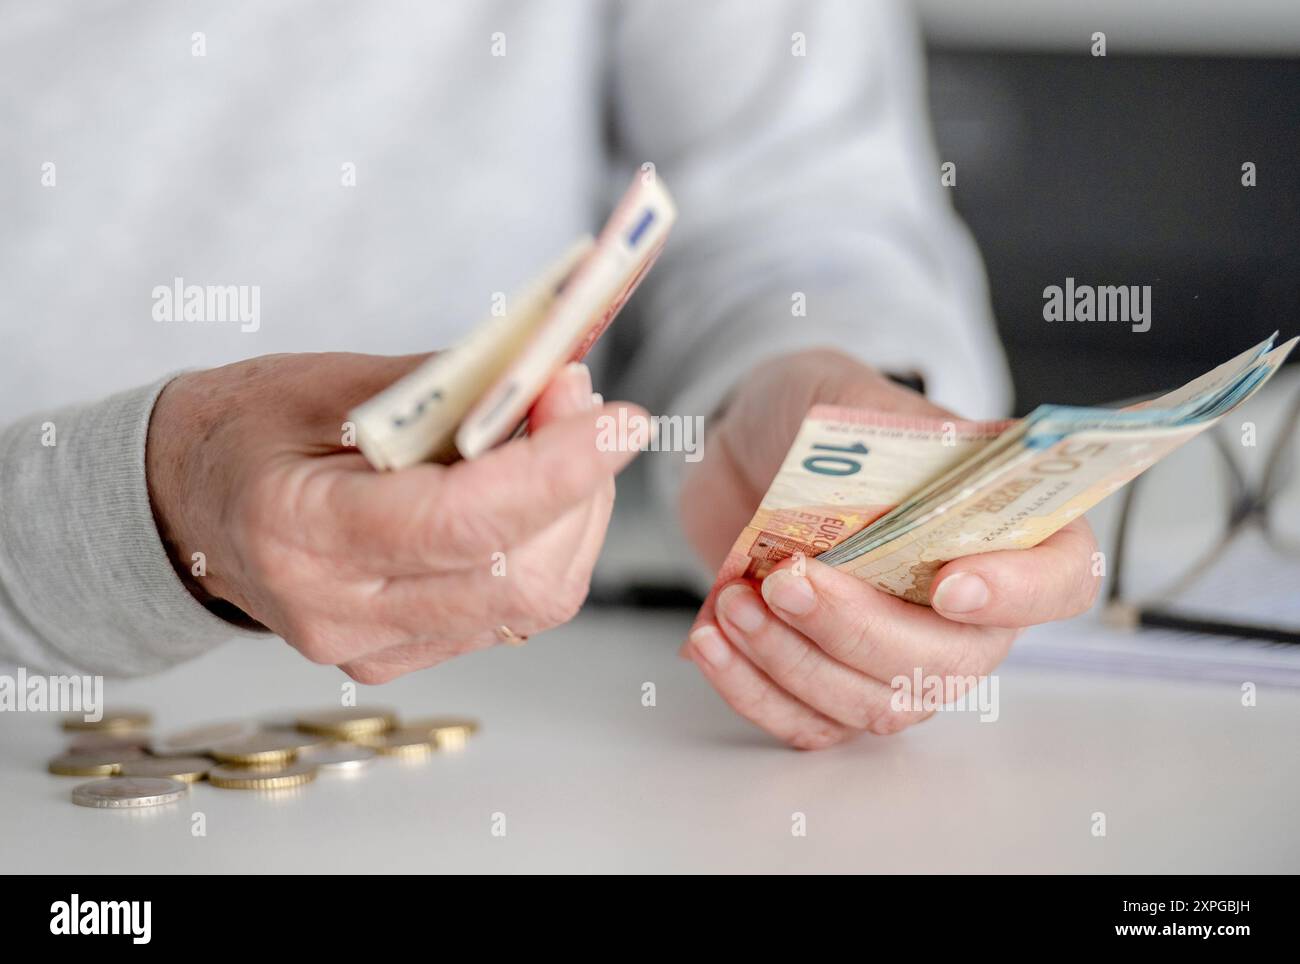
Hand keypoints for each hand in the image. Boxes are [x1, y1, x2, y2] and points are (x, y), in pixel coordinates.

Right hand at [146, 354, 640, 681]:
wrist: (186, 505)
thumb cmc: (250, 428)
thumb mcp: (328, 381)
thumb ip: (446, 387)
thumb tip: (556, 380)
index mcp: (303, 533)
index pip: (464, 523)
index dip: (557, 470)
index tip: (620, 419)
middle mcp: (340, 614)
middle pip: (518, 577)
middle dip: (580, 486)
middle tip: (585, 402)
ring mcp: (373, 649)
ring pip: (531, 601)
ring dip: (575, 513)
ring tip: (563, 434)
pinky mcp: (403, 655)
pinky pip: (512, 610)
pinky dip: (548, 543)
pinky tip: (535, 488)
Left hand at [679, 349, 1098, 748]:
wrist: (745, 451)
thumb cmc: (813, 421)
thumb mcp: (846, 397)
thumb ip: (878, 434)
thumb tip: (897, 466)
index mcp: (1003, 527)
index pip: (1059, 578)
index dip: (1018, 594)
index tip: (948, 585)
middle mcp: (968, 609)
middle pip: (947, 664)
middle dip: (857, 630)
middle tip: (788, 581)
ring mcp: (900, 655)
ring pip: (873, 703)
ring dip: (793, 661)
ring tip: (734, 602)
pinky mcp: (829, 680)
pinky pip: (809, 723)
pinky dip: (754, 691)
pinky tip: (711, 642)